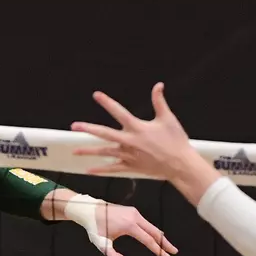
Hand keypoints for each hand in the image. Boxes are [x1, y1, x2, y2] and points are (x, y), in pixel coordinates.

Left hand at [45, 191, 174, 255]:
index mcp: (129, 226)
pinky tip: (156, 237)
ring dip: (160, 237)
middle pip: (155, 232)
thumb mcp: (100, 243)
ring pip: (151, 226)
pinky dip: (152, 231)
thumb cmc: (94, 227)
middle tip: (174, 252)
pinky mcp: (133, 211)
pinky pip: (146, 223)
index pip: (148, 240)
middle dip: (165, 243)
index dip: (158, 250)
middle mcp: (134, 217)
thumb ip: (112, 255)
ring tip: (167, 247)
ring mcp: (134, 212)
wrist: (89, 209)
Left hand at [71, 83, 218, 202]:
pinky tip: (89, 169)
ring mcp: (129, 155)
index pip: (119, 112)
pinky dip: (100, 170)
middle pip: (105, 133)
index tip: (96, 95)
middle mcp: (130, 141)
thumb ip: (159, 101)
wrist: (180, 164)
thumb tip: (158, 85)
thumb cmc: (176, 141)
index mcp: (138, 128)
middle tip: (74, 126)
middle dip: (88, 129)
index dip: (107, 102)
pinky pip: (112, 168)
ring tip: (75, 150)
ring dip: (89, 151)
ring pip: (104, 152)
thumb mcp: (168, 118)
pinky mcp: (131, 166)